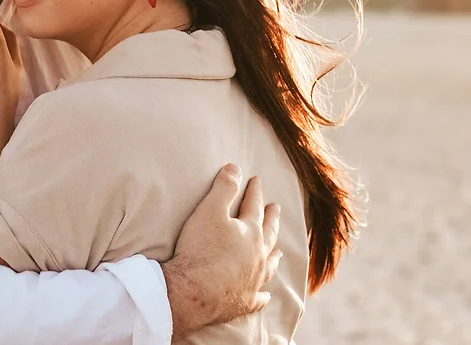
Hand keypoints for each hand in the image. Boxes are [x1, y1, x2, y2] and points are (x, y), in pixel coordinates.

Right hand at [162, 164, 281, 338]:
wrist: (192, 291)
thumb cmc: (200, 249)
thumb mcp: (209, 210)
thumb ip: (224, 188)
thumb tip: (236, 168)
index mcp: (251, 232)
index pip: (254, 206)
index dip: (254, 191)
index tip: (256, 180)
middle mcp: (258, 256)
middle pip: (268, 234)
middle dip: (271, 219)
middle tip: (276, 209)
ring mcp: (253, 281)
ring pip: (269, 266)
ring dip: (273, 256)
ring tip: (278, 251)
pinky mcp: (243, 301)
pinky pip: (259, 297)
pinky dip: (264, 295)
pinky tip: (266, 295)